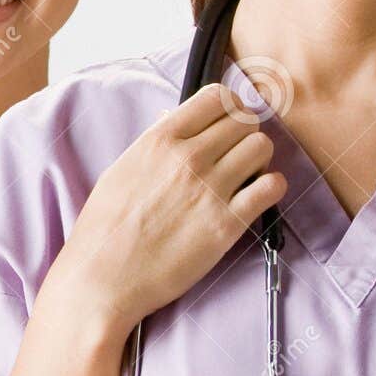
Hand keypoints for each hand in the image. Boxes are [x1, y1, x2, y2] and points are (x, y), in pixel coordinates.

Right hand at [55, 83, 286, 334]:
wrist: (103, 278)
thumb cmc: (105, 228)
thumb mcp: (121, 169)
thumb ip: (153, 143)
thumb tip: (176, 118)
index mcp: (160, 140)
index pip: (216, 97)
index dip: (228, 108)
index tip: (225, 125)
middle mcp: (187, 158)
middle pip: (244, 120)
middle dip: (244, 134)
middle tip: (236, 155)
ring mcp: (210, 189)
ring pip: (262, 147)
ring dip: (259, 159)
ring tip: (245, 176)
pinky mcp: (227, 224)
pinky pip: (271, 186)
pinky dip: (270, 188)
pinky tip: (255, 198)